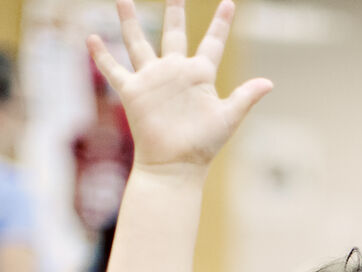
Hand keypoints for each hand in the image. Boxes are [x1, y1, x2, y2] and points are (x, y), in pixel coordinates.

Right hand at [87, 0, 270, 174]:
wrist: (175, 165)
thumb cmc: (203, 146)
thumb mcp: (227, 118)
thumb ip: (245, 97)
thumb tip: (269, 83)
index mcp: (200, 76)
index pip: (212, 44)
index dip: (221, 24)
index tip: (230, 4)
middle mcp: (175, 72)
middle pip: (174, 35)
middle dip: (174, 14)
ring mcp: (152, 80)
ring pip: (138, 43)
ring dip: (129, 21)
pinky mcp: (133, 92)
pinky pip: (113, 69)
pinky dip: (101, 55)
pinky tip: (92, 37)